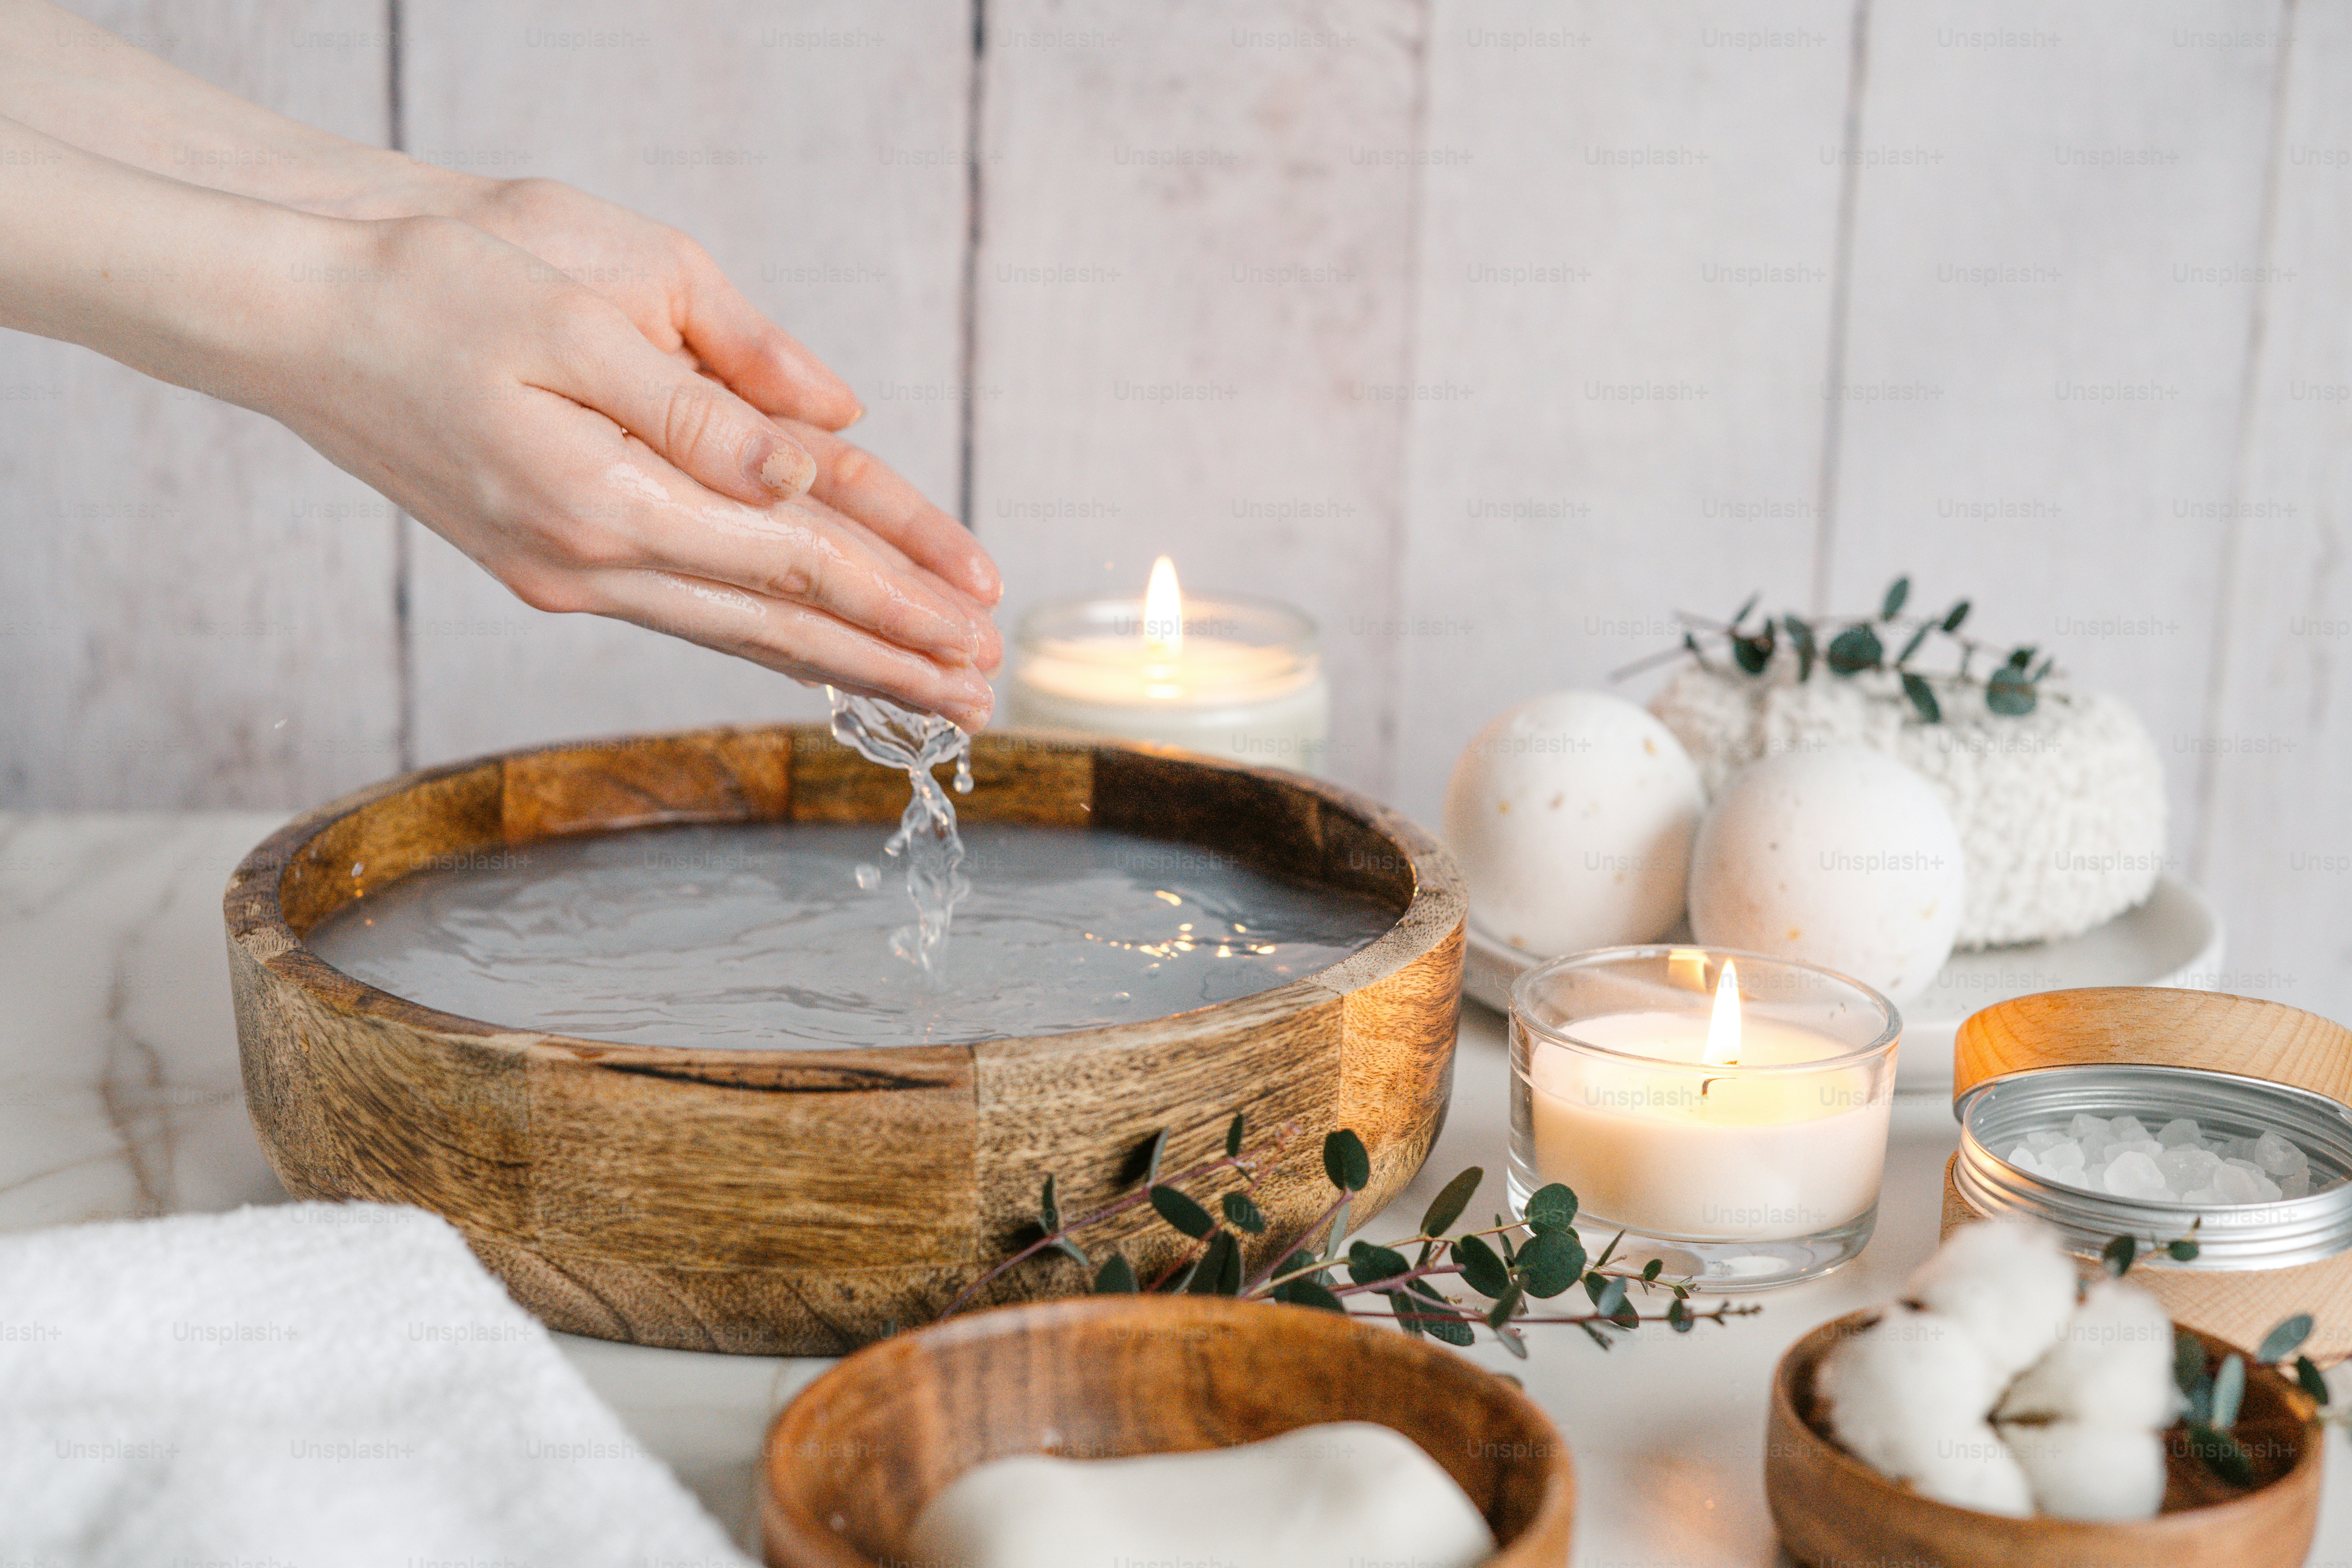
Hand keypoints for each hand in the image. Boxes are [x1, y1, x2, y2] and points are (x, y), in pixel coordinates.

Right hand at [429, 173, 1003, 658]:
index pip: (794, 556)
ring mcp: (565, 574)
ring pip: (738, 630)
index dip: (898, 591)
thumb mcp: (584, 307)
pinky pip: (690, 609)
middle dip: (892, 657)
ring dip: (843, 664)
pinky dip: (766, 635)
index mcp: (605, 497)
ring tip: (930, 699)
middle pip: (779, 621)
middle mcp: (588, 562)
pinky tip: (816, 653)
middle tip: (985, 699)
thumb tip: (821, 449)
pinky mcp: (551, 560)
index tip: (979, 624)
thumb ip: (708, 394)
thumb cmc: (440, 283)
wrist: (302, 315)